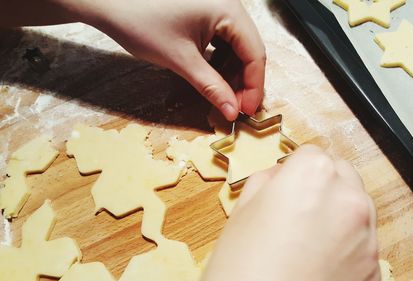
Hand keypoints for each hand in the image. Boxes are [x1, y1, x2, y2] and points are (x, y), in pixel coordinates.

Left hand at [90, 0, 265, 120]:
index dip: (254, 86)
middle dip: (243, 81)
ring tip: (222, 95)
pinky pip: (223, 40)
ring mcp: (218, 7)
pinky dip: (221, 60)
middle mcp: (229, 5)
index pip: (255, 53)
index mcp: (228, 10)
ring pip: (237, 47)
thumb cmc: (141, 22)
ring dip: (232, 73)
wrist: (108, 2)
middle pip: (249, 50)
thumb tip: (232, 112)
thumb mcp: (181, 60)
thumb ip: (211, 87)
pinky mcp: (206, 11)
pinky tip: (212, 76)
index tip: (247, 112)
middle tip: (234, 107)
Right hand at [203, 145, 379, 280]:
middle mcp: (348, 198)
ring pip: (357, 208)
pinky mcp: (374, 268)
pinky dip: (347, 246)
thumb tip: (280, 177)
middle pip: (342, 175)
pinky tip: (320, 262)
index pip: (312, 154)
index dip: (296, 169)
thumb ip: (267, 182)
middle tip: (300, 209)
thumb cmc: (243, 269)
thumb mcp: (242, 212)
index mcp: (312, 175)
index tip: (290, 183)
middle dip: (324, 185)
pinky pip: (363, 243)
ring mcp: (366, 235)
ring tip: (309, 239)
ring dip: (339, 214)